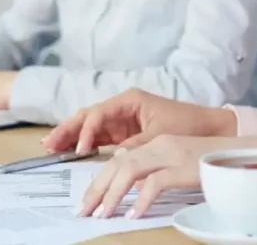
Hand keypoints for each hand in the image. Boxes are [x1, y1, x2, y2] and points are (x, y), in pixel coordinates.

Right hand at [43, 89, 237, 154]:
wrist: (207, 127)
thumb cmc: (186, 123)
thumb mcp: (160, 134)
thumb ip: (136, 145)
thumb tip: (116, 157)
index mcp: (130, 100)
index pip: (99, 113)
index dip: (87, 131)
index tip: (80, 149)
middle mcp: (122, 107)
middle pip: (88, 116)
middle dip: (68, 129)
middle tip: (49, 143)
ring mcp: (122, 120)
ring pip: (90, 126)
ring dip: (71, 135)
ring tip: (50, 145)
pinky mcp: (124, 133)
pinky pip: (99, 137)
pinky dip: (85, 143)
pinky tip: (70, 150)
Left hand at [77, 135, 256, 218]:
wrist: (245, 153)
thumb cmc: (213, 162)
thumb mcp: (178, 161)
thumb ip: (154, 166)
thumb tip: (128, 174)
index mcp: (157, 143)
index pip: (118, 160)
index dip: (99, 181)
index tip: (88, 202)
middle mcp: (160, 145)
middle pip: (116, 165)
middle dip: (97, 189)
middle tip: (84, 211)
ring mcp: (171, 154)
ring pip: (129, 171)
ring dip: (112, 194)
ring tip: (102, 214)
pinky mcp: (184, 167)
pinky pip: (155, 183)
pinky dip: (141, 200)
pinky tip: (133, 214)